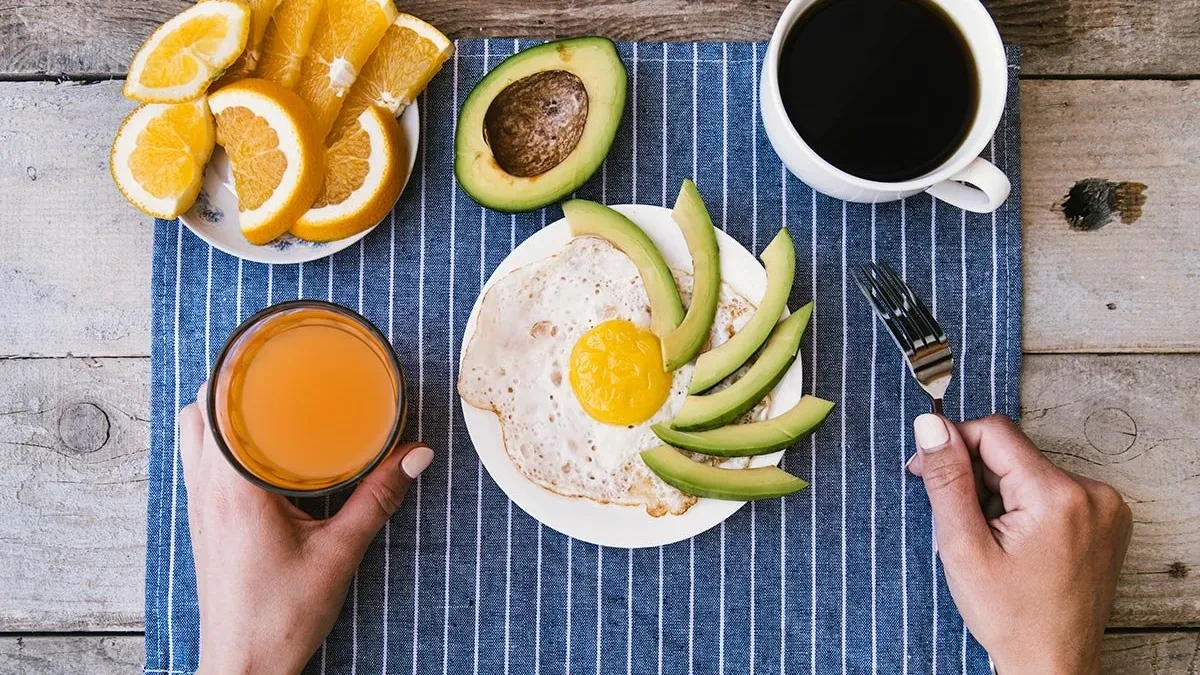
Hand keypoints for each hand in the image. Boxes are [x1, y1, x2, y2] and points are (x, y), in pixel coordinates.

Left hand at [179, 383, 433, 674]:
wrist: (244, 668)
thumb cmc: (279, 619)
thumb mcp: (340, 553)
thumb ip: (378, 498)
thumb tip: (416, 453)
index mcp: (233, 489)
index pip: (217, 406)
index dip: (235, 367)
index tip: (267, 344)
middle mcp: (206, 491)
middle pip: (198, 410)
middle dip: (230, 378)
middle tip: (275, 364)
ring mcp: (199, 507)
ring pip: (192, 434)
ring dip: (220, 409)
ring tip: (265, 396)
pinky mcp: (204, 522)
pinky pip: (199, 461)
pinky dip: (218, 438)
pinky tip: (257, 445)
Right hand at [908, 414, 1130, 674]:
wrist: (1054, 665)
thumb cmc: (1010, 617)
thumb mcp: (963, 547)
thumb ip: (947, 480)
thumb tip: (931, 425)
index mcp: (1057, 495)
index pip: (994, 432)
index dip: (952, 446)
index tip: (926, 474)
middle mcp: (1092, 492)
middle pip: (1012, 453)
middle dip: (976, 479)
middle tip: (960, 525)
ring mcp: (1105, 506)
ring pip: (1028, 470)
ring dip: (998, 494)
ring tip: (991, 541)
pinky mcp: (1106, 518)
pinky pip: (1051, 489)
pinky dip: (1024, 506)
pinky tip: (1016, 542)